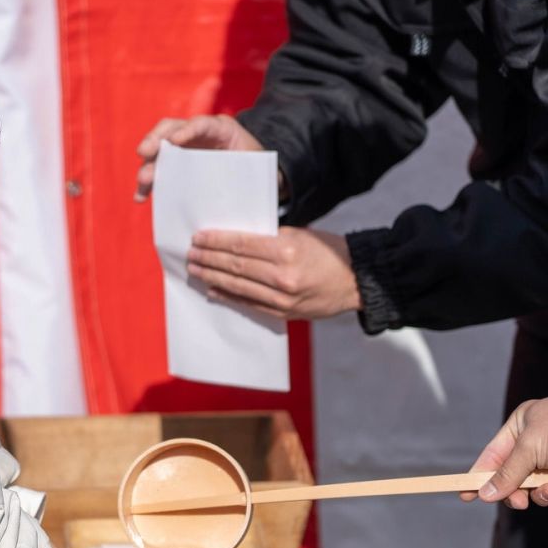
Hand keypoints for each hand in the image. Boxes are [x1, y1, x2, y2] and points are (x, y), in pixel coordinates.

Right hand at [135, 115, 282, 201]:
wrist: (251, 175)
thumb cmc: (253, 168)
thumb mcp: (255, 166)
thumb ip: (246, 170)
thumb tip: (237, 191)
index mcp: (219, 129)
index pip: (201, 124)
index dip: (187, 130)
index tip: (175, 141)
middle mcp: (195, 135)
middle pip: (169, 130)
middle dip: (154, 141)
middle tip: (144, 154)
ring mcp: (182, 149)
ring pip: (158, 151)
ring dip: (148, 166)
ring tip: (143, 182)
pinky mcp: (175, 166)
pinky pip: (158, 172)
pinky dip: (148, 184)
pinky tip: (141, 197)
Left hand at [187, 227, 360, 320]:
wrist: (356, 281)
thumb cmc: (329, 252)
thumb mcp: (302, 234)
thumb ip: (270, 237)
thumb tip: (236, 239)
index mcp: (287, 251)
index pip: (242, 245)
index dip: (217, 242)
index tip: (199, 237)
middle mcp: (282, 276)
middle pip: (236, 266)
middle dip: (209, 259)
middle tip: (191, 253)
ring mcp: (282, 298)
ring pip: (238, 286)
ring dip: (212, 277)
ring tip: (195, 270)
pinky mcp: (283, 312)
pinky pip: (249, 304)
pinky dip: (228, 296)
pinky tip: (213, 290)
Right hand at [461, 391, 547, 508]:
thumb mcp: (531, 447)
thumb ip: (507, 473)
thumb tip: (484, 493)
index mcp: (520, 427)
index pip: (492, 456)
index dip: (478, 476)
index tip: (466, 495)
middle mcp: (536, 445)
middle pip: (512, 478)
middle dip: (514, 492)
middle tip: (518, 501)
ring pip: (535, 490)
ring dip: (541, 494)